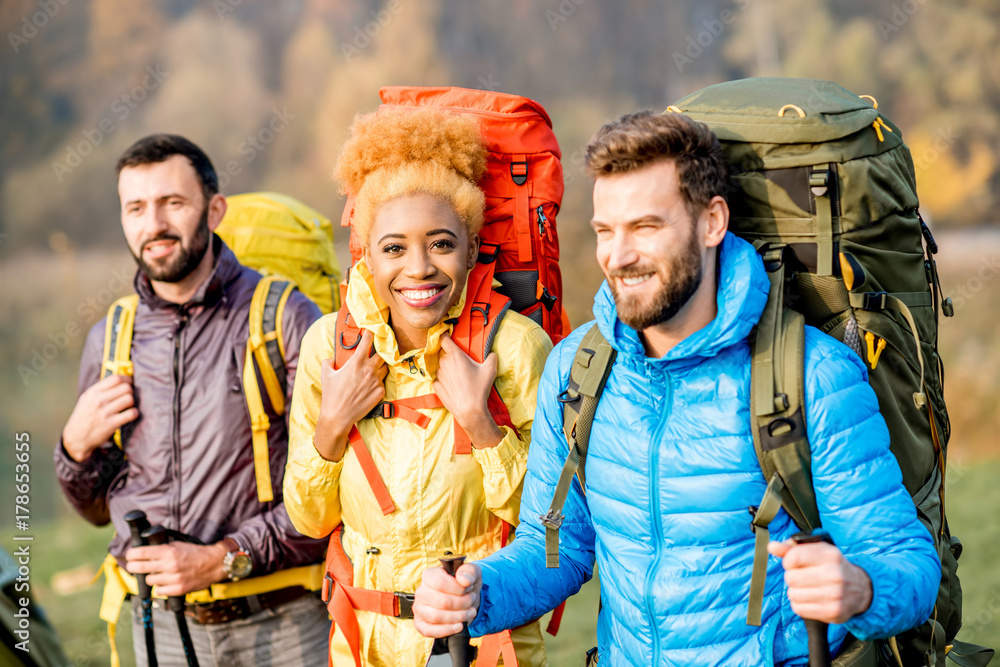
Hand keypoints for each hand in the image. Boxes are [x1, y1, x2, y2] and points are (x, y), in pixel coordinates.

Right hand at [62, 374, 138, 461]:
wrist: (75, 438)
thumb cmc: (83, 416)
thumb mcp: (86, 399)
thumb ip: (100, 389)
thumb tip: (119, 379)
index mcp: (93, 392)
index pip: (115, 378)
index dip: (127, 379)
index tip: (130, 382)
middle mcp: (98, 400)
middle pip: (126, 388)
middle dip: (130, 391)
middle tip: (128, 396)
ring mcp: (104, 412)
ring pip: (129, 399)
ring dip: (132, 402)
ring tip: (128, 406)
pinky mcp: (111, 424)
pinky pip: (131, 414)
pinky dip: (134, 413)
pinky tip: (130, 415)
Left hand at [125, 541, 227, 595]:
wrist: (214, 564)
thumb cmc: (196, 553)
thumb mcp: (178, 544)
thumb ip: (162, 548)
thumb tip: (144, 552)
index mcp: (169, 551)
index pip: (141, 553)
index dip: (131, 554)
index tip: (129, 555)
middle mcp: (169, 565)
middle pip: (139, 568)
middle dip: (133, 566)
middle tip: (133, 566)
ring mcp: (173, 578)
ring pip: (149, 580)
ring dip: (151, 577)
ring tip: (158, 574)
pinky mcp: (178, 589)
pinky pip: (159, 591)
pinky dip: (160, 587)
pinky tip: (166, 582)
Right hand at [314, 329, 387, 461]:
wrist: (338, 416)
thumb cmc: (331, 395)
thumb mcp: (326, 375)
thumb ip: (329, 362)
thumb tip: (332, 359)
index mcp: (356, 362)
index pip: (368, 341)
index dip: (370, 333)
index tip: (371, 330)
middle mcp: (369, 369)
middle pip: (382, 353)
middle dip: (380, 351)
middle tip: (375, 351)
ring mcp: (377, 381)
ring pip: (385, 367)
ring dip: (380, 365)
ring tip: (372, 369)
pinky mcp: (381, 392)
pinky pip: (382, 382)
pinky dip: (378, 381)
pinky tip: (369, 386)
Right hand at [413, 562, 481, 637]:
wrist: (464, 599)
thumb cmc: (464, 584)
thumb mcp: (471, 572)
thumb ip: (469, 571)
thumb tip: (464, 580)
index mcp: (429, 575)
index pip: (440, 582)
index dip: (458, 588)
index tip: (468, 588)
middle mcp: (421, 592)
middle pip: (442, 602)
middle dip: (463, 603)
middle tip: (471, 601)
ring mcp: (419, 609)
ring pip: (436, 617)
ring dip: (458, 617)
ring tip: (469, 612)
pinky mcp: (420, 624)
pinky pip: (429, 631)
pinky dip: (447, 630)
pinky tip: (459, 626)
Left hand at [433, 335, 502, 448]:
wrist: (470, 410)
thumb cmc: (479, 389)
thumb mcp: (490, 370)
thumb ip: (492, 357)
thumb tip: (492, 354)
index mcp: (455, 356)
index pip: (443, 339)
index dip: (444, 335)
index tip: (447, 336)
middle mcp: (444, 363)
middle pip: (443, 353)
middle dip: (450, 355)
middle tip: (461, 363)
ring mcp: (438, 375)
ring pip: (441, 366)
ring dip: (447, 368)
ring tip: (459, 377)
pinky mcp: (436, 386)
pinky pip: (438, 379)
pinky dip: (444, 380)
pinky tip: (453, 386)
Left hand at [769, 539, 872, 623]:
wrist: (860, 588)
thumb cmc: (832, 567)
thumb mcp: (816, 551)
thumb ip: (792, 548)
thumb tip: (772, 546)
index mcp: (830, 555)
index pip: (793, 557)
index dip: (788, 561)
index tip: (794, 563)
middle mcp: (835, 574)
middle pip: (790, 578)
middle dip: (792, 577)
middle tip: (802, 577)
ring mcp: (835, 595)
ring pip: (793, 594)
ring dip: (795, 592)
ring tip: (807, 588)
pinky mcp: (834, 612)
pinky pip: (799, 609)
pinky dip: (800, 604)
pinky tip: (810, 599)